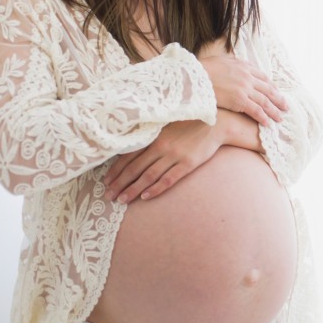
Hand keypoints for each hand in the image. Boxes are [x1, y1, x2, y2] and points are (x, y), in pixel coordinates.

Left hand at [103, 119, 223, 203]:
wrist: (217, 123)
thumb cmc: (190, 123)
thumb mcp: (167, 126)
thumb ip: (151, 137)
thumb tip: (130, 147)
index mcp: (154, 136)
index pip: (129, 155)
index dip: (116, 170)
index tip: (105, 181)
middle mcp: (162, 146)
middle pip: (135, 168)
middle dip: (120, 183)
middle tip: (108, 195)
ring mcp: (175, 155)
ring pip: (149, 176)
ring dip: (133, 189)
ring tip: (122, 199)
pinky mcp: (188, 163)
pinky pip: (169, 179)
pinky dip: (156, 188)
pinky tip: (145, 196)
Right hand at [198, 49, 288, 126]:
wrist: (194, 76)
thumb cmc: (203, 69)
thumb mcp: (221, 60)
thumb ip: (232, 63)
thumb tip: (235, 63)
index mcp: (244, 66)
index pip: (263, 78)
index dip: (271, 87)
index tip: (276, 93)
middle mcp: (248, 77)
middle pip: (268, 90)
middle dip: (278, 99)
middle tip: (285, 107)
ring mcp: (245, 89)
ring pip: (265, 101)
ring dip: (274, 111)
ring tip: (280, 118)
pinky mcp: (240, 101)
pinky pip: (256, 111)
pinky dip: (264, 118)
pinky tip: (268, 124)